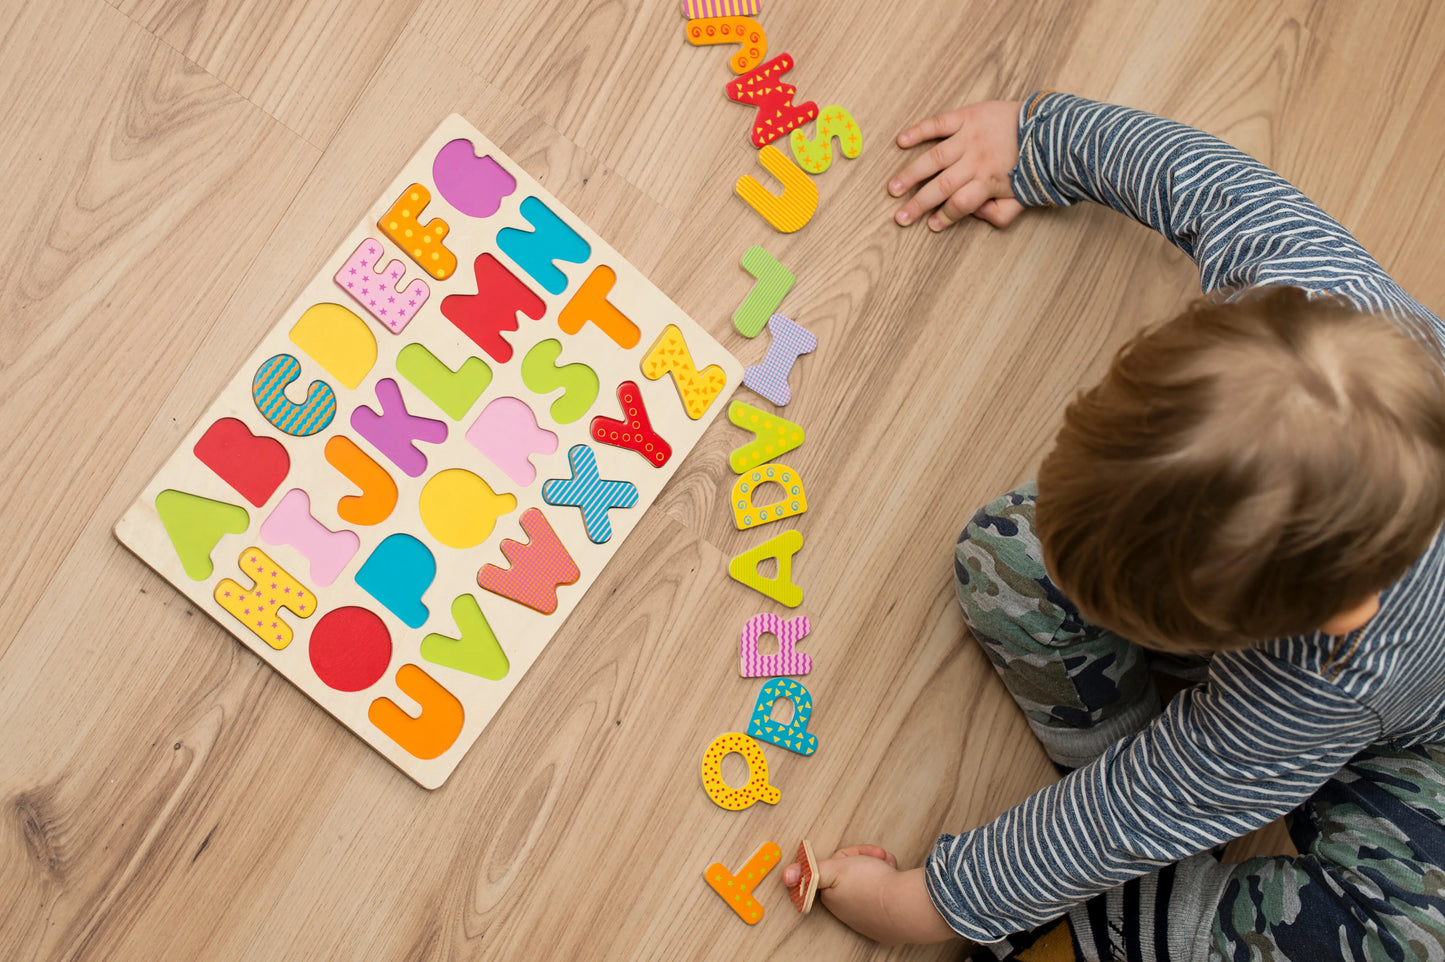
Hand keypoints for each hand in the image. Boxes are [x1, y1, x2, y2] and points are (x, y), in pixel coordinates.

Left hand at [781, 844, 957, 944]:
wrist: (907, 906)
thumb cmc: (872, 886)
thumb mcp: (837, 868)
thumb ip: (812, 871)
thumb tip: (787, 875)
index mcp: (833, 899)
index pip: (835, 869)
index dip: (848, 857)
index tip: (856, 856)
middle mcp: (849, 913)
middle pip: (854, 874)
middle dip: (866, 860)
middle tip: (879, 858)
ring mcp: (869, 921)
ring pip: (871, 883)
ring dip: (881, 868)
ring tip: (889, 866)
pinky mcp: (888, 924)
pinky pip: (887, 897)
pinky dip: (892, 885)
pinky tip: (896, 880)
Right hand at [888, 100, 1025, 230]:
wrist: (1050, 129)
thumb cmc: (1035, 165)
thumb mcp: (1023, 198)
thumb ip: (1000, 214)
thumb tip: (976, 215)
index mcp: (988, 182)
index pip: (960, 205)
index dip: (945, 217)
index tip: (932, 225)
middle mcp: (975, 161)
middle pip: (942, 186)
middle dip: (919, 204)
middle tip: (900, 217)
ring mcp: (970, 138)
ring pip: (934, 159)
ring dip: (911, 174)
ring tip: (893, 188)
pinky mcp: (968, 117)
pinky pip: (940, 124)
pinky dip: (920, 131)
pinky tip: (902, 141)